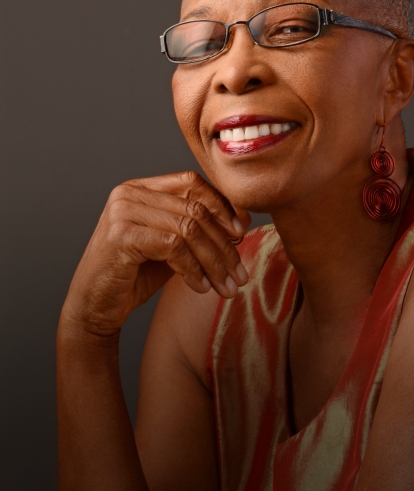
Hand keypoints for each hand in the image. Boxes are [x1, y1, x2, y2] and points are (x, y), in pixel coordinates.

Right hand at [59, 171, 250, 339]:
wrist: (93, 307)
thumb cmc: (133, 276)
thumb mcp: (172, 247)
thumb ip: (198, 229)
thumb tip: (242, 219)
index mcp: (140, 187)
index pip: (191, 183)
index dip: (221, 206)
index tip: (241, 233)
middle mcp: (129, 193)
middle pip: (194, 209)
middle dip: (224, 244)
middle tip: (240, 274)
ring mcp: (123, 212)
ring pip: (188, 229)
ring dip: (214, 261)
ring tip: (227, 286)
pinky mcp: (121, 236)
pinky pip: (173, 247)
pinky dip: (193, 269)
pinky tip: (201, 287)